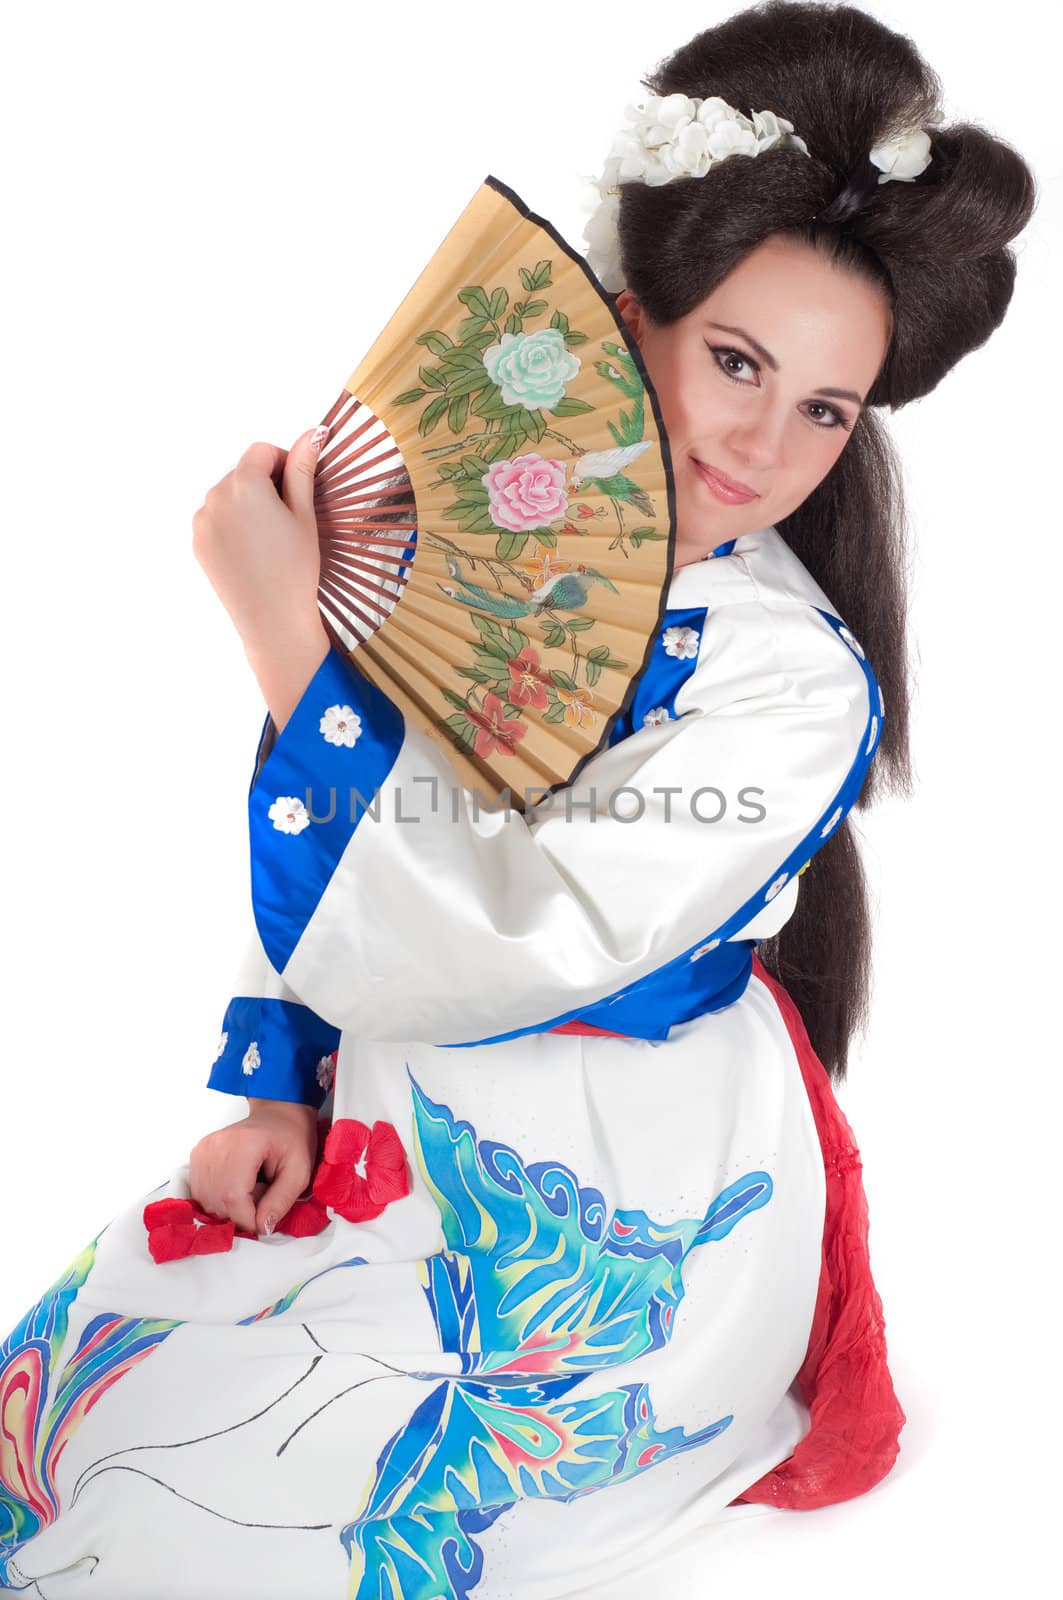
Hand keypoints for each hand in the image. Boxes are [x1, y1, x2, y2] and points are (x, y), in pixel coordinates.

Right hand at [188, 1101, 321, 1235]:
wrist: (278, 1116)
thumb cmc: (291, 1139)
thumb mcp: (300, 1171)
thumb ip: (281, 1201)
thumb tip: (262, 1228)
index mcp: (244, 1144)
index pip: (232, 1197)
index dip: (248, 1219)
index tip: (265, 1221)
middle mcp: (216, 1145)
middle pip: (217, 1202)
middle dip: (240, 1213)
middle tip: (263, 1195)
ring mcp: (203, 1150)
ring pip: (206, 1201)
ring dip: (229, 1207)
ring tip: (251, 1188)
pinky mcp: (197, 1156)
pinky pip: (202, 1193)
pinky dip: (219, 1199)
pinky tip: (237, 1185)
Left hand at [192, 426, 329, 656]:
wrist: (273, 621)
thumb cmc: (296, 569)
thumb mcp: (304, 515)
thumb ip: (303, 469)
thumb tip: (313, 432)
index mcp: (244, 484)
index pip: (262, 451)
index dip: (284, 463)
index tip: (297, 490)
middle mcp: (215, 496)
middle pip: (243, 472)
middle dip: (265, 486)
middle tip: (288, 522)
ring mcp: (202, 520)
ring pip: (229, 496)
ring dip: (248, 505)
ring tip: (270, 540)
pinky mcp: (198, 542)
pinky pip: (216, 519)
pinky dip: (234, 525)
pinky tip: (253, 551)